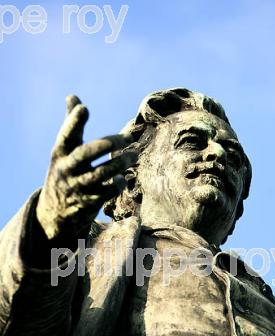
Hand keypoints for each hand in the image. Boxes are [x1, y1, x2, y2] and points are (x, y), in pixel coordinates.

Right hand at [36, 95, 135, 240]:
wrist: (53, 213)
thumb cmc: (65, 172)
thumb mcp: (63, 151)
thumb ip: (71, 125)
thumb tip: (72, 96)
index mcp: (59, 153)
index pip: (66, 135)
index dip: (73, 122)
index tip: (84, 108)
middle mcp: (67, 169)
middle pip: (86, 153)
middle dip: (108, 144)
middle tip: (128, 138)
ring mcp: (77, 186)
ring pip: (100, 174)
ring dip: (120, 164)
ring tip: (134, 156)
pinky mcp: (88, 202)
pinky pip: (106, 192)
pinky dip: (117, 184)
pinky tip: (124, 178)